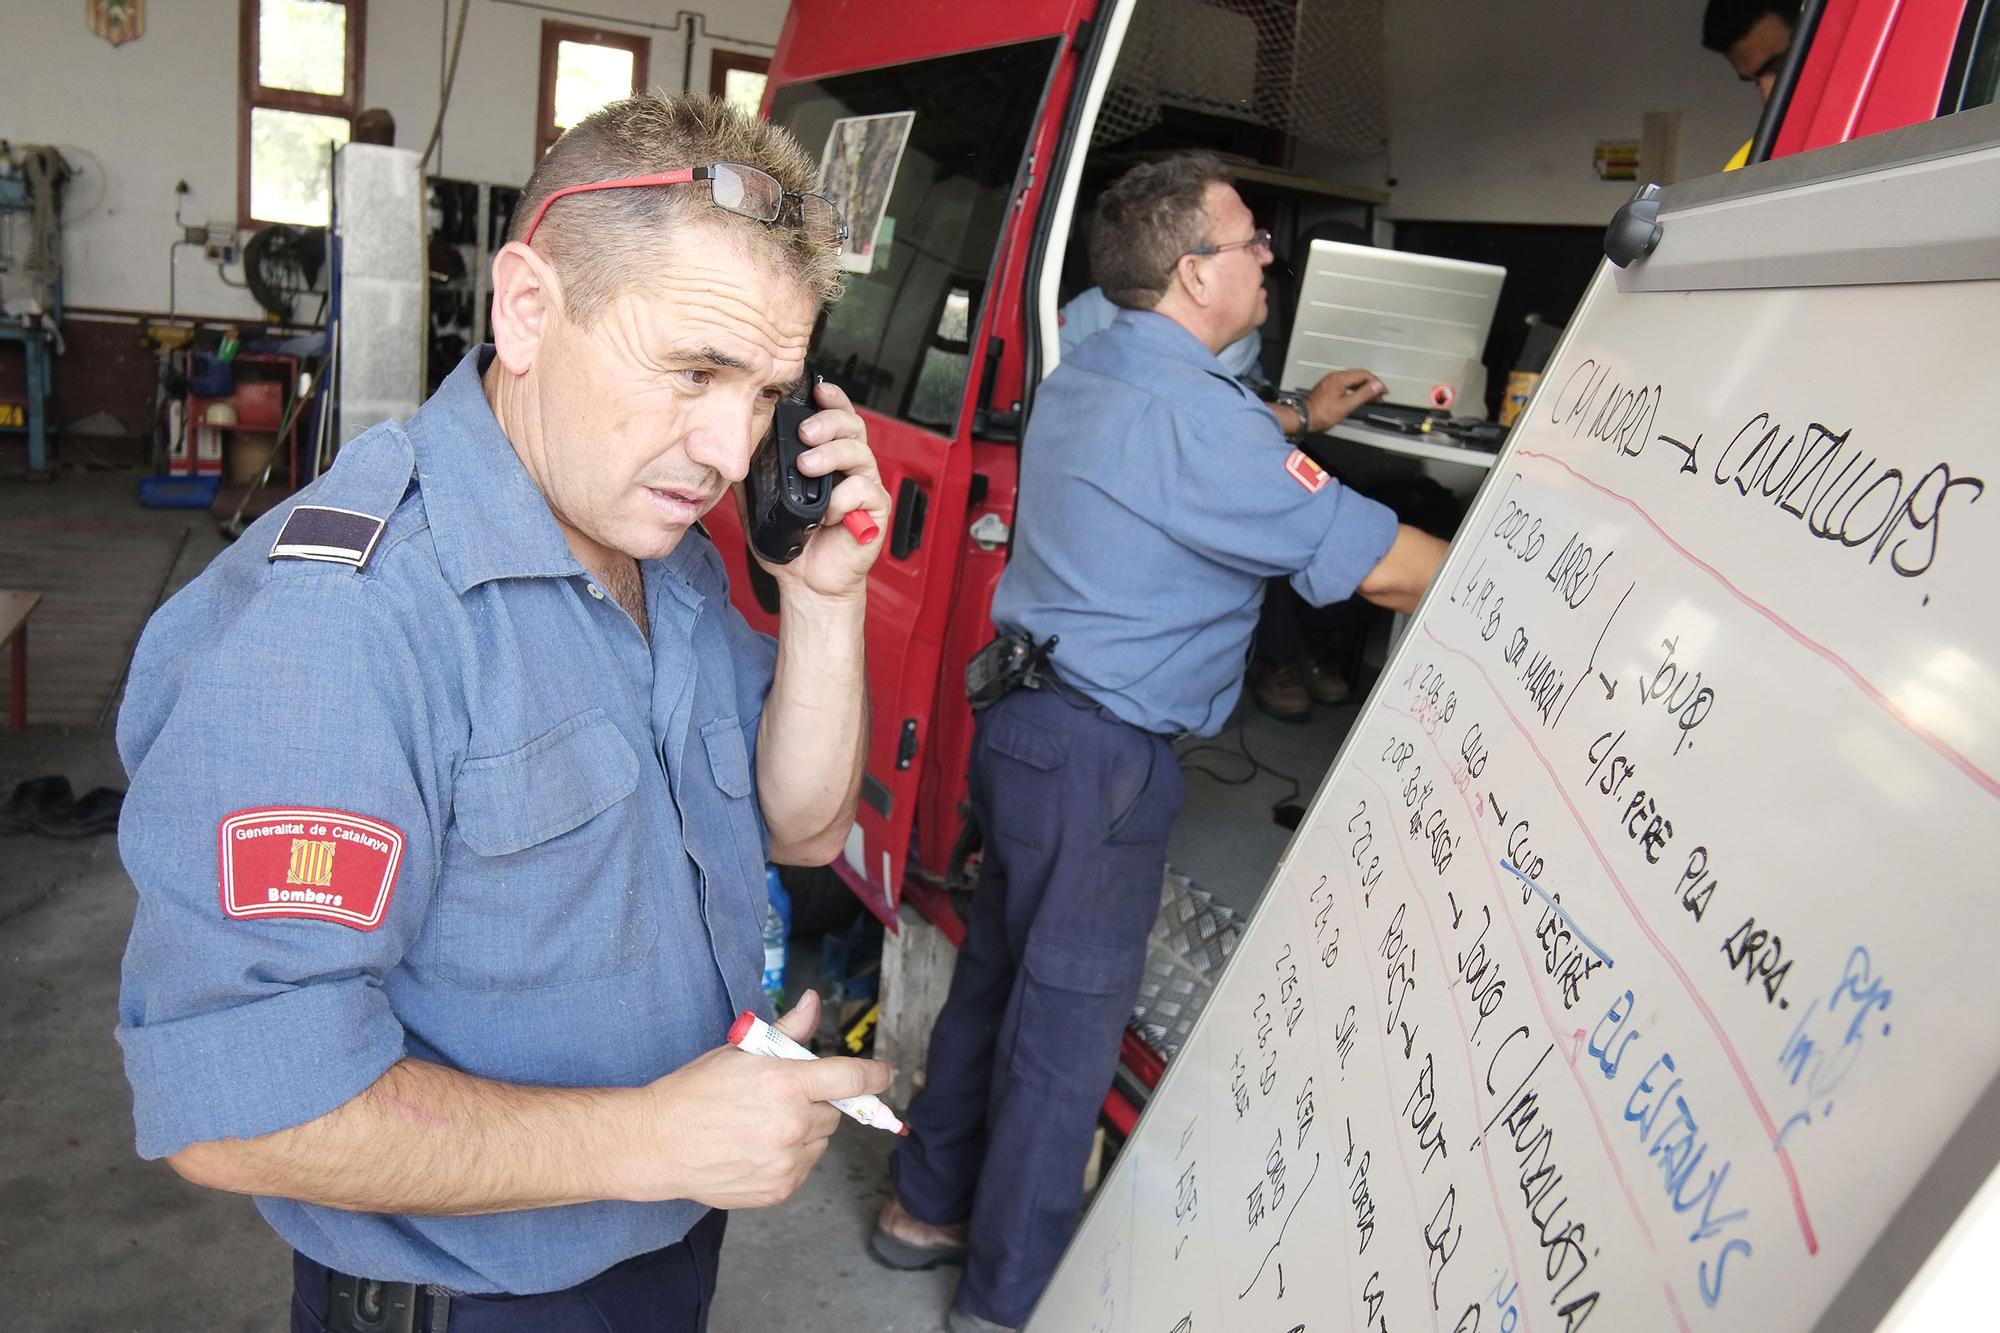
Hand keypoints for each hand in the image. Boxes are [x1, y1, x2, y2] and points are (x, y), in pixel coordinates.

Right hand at [616, 991, 892, 1209]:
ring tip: (763, 1125)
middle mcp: (793, 1126)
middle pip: (834, 1111)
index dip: (874, 1074)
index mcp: (786, 1084)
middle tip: (780, 1098)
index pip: (852, 1079)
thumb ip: (787, 1030)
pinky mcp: (779, 1189)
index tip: (884, 1073)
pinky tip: (757, 1147)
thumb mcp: (742, 1051)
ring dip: (805, 1131)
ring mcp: (787, 1162)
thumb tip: (813, 1002)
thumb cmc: (697, 1091)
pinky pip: (804, 1168)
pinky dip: (791, 1157)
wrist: (658, 1143)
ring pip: (821, 1141)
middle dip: (816, 1102)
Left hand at [757, 381, 891, 602]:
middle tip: (805, 432)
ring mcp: (864, 488)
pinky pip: (865, 492)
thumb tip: (728, 451)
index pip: (835, 417)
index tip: (816, 390)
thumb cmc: (793, 542)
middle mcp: (850, 468)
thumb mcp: (761, 502)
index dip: (831, 399)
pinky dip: (844, 498)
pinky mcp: (874, 512)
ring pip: (860, 453)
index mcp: (828, 457)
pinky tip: (828, 513)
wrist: (807, 582)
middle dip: (829, 422)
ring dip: (832, 454)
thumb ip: (753, 474)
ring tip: (807, 466)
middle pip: (852, 426)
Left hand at [1307, 368, 1386, 429]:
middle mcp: (1335, 377)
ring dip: (1363, 388)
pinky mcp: (1328, 388)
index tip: (1383, 391)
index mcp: (1340, 378)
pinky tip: (1358, 397)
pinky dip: (1355, 390)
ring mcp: (1331, 382)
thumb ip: (1364, 394)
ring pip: (1352, 380)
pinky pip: (1346, 385)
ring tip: (1372, 398)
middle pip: (1358, 376)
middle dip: (1371, 385)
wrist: (1304, 418)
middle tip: (1380, 395)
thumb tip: (1377, 385)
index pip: (1363, 374)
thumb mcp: (1347, 405)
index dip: (1376, 382)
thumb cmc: (1322, 413)